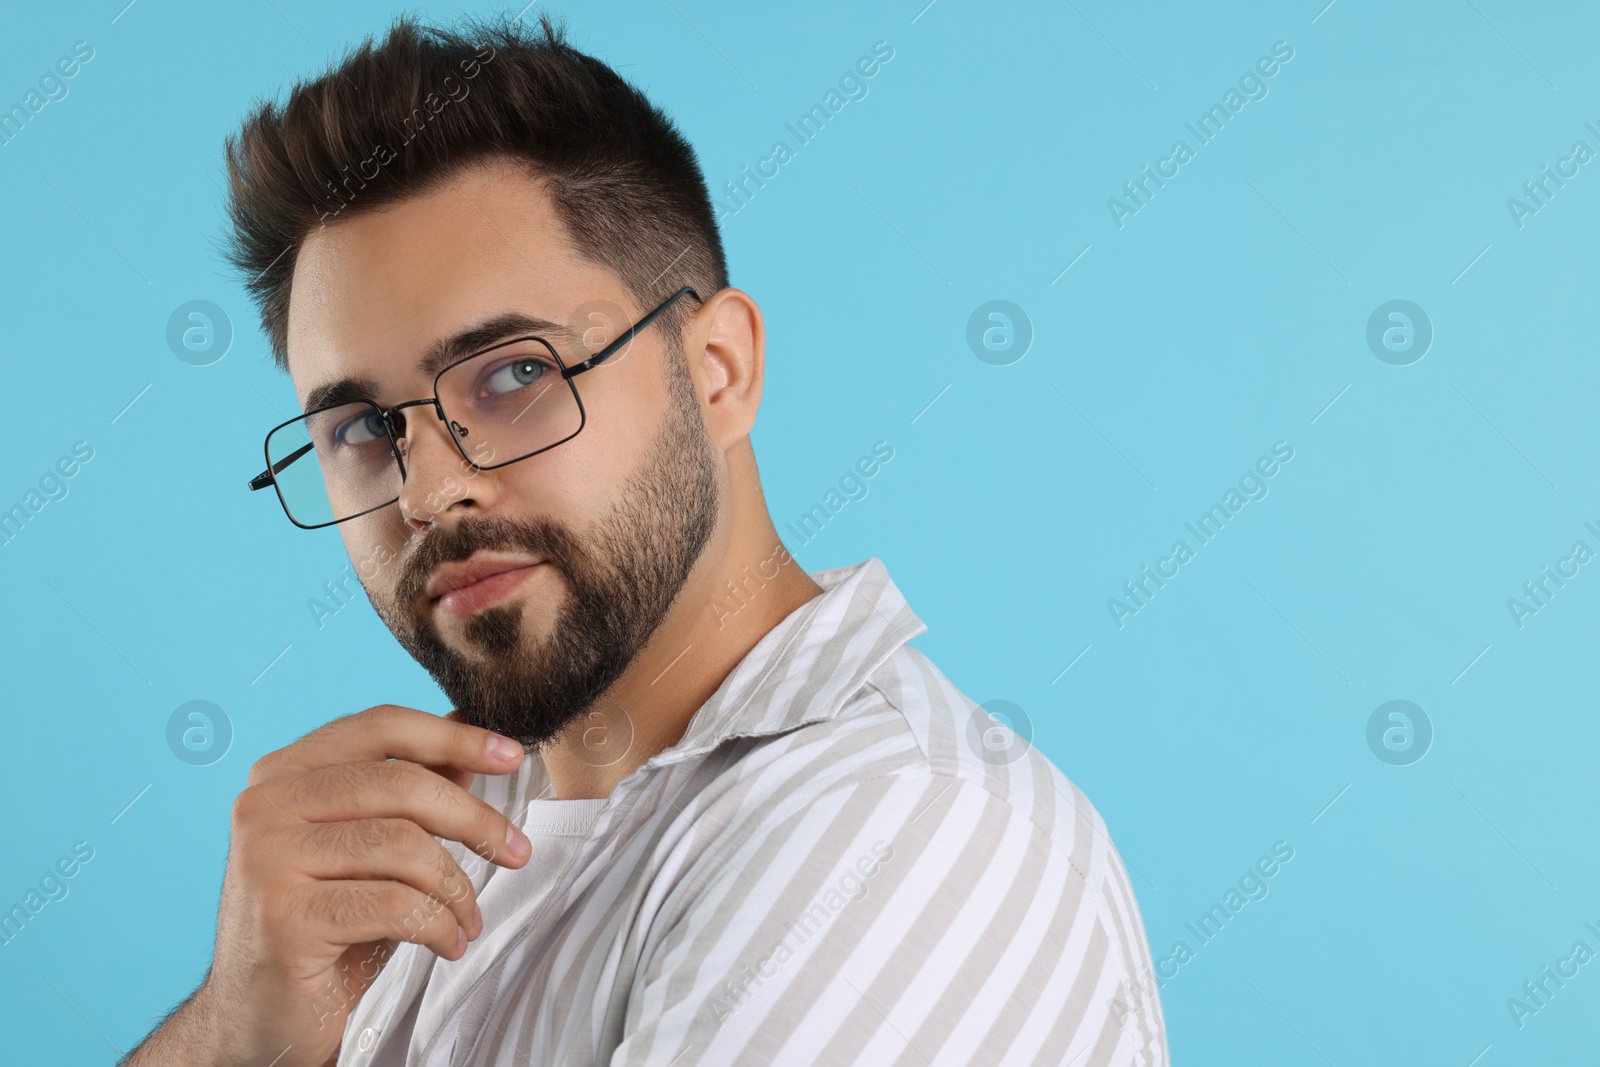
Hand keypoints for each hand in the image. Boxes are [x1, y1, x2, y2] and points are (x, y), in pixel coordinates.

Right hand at [125, 705, 530, 1066]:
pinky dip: (438, 924)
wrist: (260, 1015)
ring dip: (457, 886)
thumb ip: (409, 787)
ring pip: (403, 845)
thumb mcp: (370, 847)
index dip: (454, 736)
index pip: (381, 726)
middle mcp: (265, 805)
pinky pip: (394, 904)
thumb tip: (469, 731)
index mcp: (283, 772)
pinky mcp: (283, 918)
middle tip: (517, 852)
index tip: (512, 756)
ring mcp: (267, 860)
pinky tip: (449, 943)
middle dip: (474, 819)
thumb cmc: (324, 922)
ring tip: (471, 918)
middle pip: (401, 783)